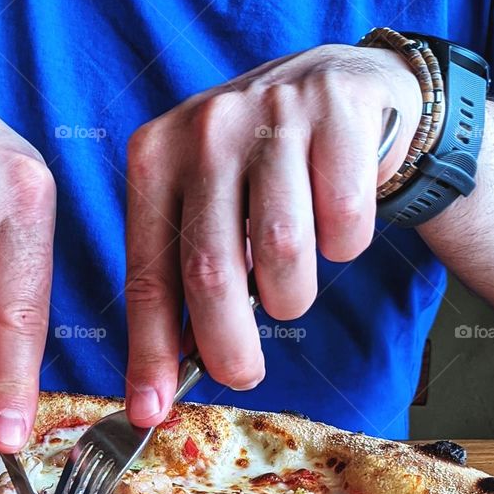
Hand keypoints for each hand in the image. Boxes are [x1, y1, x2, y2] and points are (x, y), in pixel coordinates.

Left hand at [123, 43, 422, 425]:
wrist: (340, 85)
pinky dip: (346, 244)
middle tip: (243, 374)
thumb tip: (164, 379)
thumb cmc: (261, 168)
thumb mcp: (206, 207)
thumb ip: (183, 277)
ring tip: (293, 282)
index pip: (147, 273)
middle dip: (227, 344)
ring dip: (292, 293)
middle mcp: (204, 128)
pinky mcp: (335, 107)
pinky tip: (337, 221)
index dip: (150, 351)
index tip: (151, 409)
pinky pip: (343, 220)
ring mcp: (271, 111)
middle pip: (210, 271)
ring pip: (281, 251)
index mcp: (155, 156)